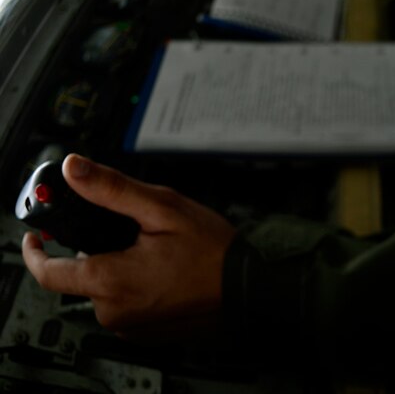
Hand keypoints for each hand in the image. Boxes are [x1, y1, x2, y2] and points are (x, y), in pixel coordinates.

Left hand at [21, 154, 236, 342]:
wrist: (251, 287)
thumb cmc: (214, 252)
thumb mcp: (164, 208)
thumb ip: (113, 189)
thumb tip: (76, 170)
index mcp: (110, 281)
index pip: (47, 271)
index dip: (35, 250)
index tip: (36, 236)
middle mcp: (115, 312)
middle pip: (83, 276)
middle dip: (100, 250)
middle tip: (135, 232)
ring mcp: (133, 326)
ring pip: (107, 291)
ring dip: (120, 269)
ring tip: (159, 251)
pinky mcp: (149, 332)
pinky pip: (128, 306)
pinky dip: (138, 287)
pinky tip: (166, 272)